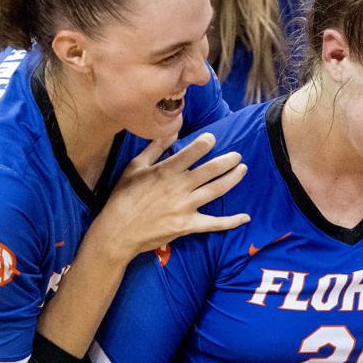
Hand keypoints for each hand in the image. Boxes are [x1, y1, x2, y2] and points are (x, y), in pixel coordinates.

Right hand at [99, 133, 249, 261]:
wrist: (117, 231)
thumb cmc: (123, 198)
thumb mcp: (134, 168)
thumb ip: (154, 149)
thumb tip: (170, 131)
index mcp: (166, 171)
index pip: (193, 152)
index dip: (206, 143)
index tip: (213, 138)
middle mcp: (179, 187)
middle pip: (211, 170)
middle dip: (228, 160)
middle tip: (237, 155)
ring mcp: (185, 207)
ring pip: (216, 190)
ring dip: (232, 179)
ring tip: (242, 170)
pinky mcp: (187, 225)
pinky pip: (213, 223)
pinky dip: (231, 221)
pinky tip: (245, 217)